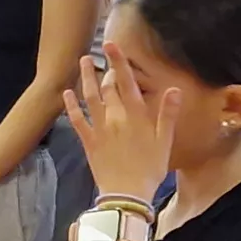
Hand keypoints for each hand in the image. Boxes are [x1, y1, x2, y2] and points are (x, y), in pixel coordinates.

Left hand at [68, 50, 178, 196]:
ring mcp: (100, 129)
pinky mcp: (88, 141)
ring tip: (83, 62)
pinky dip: (70, 105)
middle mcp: (116, 118)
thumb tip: (174, 89)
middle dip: (105, 68)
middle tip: (102, 55)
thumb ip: (167, 114)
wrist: (127, 195)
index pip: (127, 83)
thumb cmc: (150, 169)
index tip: (111, 45)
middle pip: (108, 87)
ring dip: (85, 78)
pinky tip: (66, 93)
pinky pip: (77, 119)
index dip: (119, 62)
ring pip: (90, 97)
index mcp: (136, 117)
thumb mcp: (165, 142)